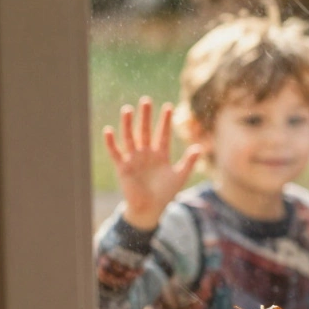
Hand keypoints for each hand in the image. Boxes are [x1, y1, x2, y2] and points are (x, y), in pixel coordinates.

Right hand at [103, 97, 200, 230]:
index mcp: (161, 154)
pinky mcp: (123, 167)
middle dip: (146, 116)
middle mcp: (146, 153)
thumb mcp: (180, 176)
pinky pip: (116, 153)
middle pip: (146, 131)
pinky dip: (111, 143)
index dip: (165, 120)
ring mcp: (134, 159)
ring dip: (128, 124)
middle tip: (146, 100)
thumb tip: (200, 147)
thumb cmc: (165, 193)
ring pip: (130, 138)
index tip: (168, 106)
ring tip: (127, 109)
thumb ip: (189, 162)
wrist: (150, 209)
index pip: (163, 133)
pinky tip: (109, 130)